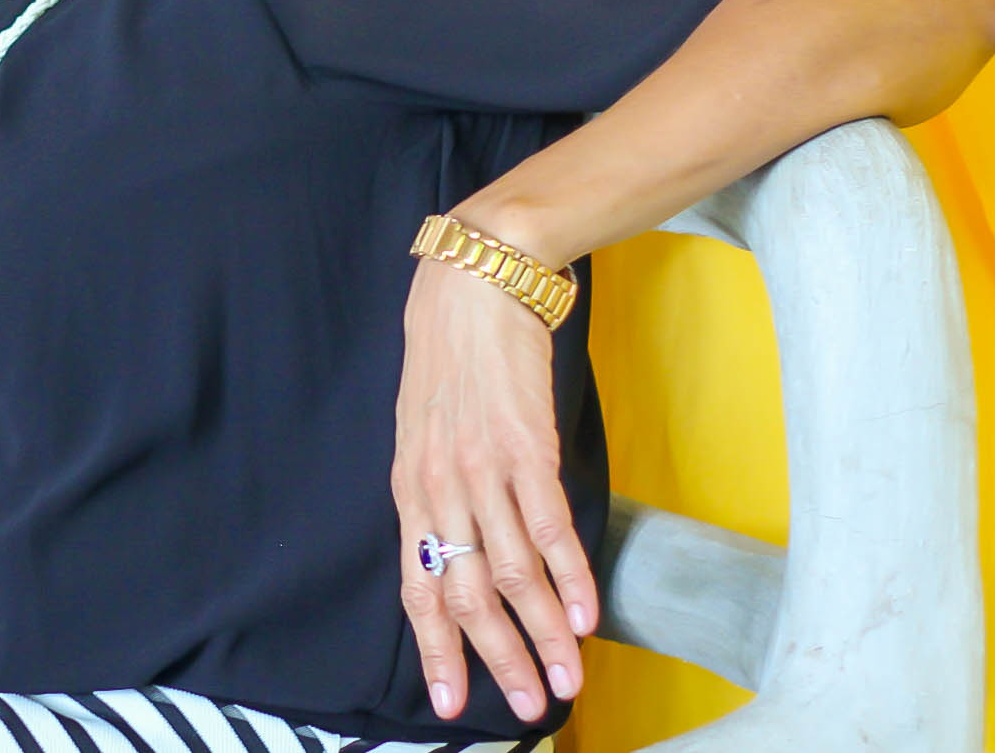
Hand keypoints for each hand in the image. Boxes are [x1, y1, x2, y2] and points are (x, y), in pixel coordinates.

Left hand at [392, 256, 597, 724]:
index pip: (418, 587)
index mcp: (411, 490)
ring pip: (512, 573)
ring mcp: (484, 470)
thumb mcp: (422, 433)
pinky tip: (583, 616)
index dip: (435, 647)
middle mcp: (440, 488)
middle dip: (495, 660)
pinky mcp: (528, 447)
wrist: (473, 287)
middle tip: (523, 707)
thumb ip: (438, 495)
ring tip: (565, 680)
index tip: (449, 702)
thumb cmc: (449, 363)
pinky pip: (547, 526)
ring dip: (542, 636)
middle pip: (467, 594)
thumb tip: (460, 552)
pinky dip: (568, 578)